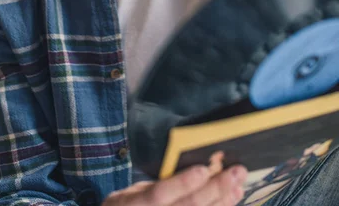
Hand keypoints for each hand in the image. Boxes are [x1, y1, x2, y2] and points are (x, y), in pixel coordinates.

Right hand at [103, 164, 247, 205]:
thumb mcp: (132, 194)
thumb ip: (158, 185)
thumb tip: (195, 169)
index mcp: (136, 204)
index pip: (159, 194)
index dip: (182, 183)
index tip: (203, 169)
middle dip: (215, 189)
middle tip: (236, 172)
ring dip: (223, 203)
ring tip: (238, 186)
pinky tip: (231, 201)